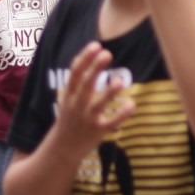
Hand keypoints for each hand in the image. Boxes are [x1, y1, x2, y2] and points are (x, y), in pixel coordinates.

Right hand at [54, 41, 135, 159]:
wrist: (62, 149)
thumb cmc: (70, 118)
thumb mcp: (68, 98)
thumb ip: (80, 80)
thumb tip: (93, 54)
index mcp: (70, 95)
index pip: (75, 73)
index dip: (84, 58)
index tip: (95, 45)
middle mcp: (77, 105)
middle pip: (86, 85)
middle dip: (95, 69)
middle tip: (107, 53)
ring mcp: (87, 119)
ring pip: (98, 104)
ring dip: (108, 93)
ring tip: (119, 81)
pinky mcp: (98, 131)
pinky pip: (112, 122)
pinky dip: (122, 114)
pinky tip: (132, 104)